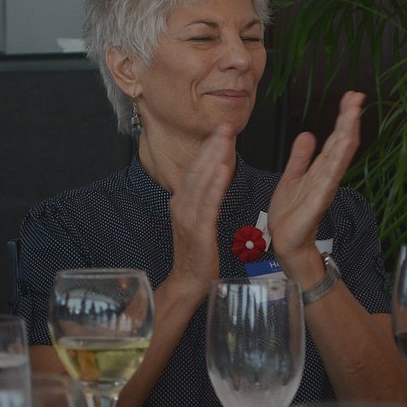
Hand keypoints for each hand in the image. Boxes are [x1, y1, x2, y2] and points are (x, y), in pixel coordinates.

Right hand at [167, 124, 235, 296]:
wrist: (188, 281)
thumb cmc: (197, 253)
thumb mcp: (196, 220)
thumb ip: (202, 199)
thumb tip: (212, 178)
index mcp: (181, 201)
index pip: (196, 168)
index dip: (209, 147)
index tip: (221, 129)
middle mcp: (181, 204)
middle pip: (197, 169)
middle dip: (212, 146)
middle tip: (225, 125)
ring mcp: (188, 217)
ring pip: (201, 182)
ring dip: (214, 158)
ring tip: (225, 139)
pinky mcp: (198, 230)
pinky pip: (208, 204)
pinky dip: (215, 185)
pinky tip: (223, 170)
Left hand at [268, 91, 363, 272]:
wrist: (286, 242)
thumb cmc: (290, 214)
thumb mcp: (292, 177)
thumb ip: (300, 157)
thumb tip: (308, 134)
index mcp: (320, 169)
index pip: (334, 138)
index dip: (343, 117)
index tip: (351, 96)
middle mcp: (326, 176)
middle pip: (341, 143)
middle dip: (349, 119)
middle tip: (357, 97)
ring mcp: (324, 187)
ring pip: (339, 156)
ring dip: (347, 134)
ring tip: (354, 113)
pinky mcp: (318, 200)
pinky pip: (329, 177)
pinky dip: (337, 161)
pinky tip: (343, 146)